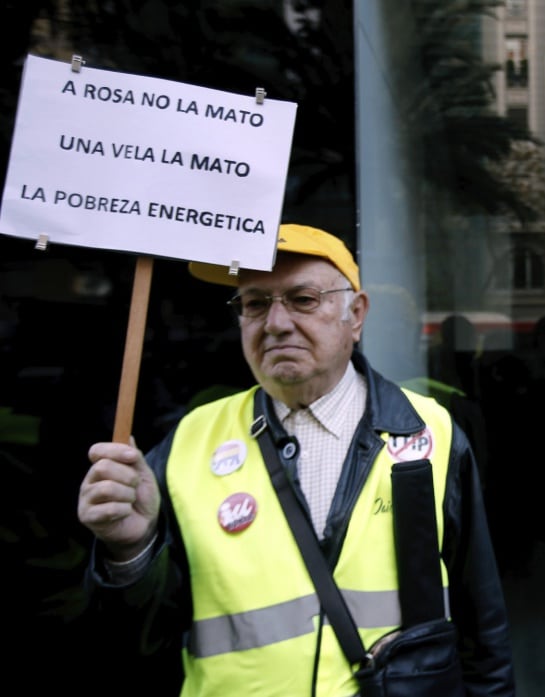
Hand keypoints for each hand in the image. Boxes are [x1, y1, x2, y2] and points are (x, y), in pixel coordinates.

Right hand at [78, 439, 159, 560]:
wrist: (144, 526)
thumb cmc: (141, 499)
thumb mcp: (143, 474)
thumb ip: (135, 457)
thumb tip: (129, 437)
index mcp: (100, 467)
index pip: (96, 451)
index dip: (114, 451)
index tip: (133, 457)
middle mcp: (89, 481)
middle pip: (102, 467)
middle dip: (127, 476)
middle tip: (135, 485)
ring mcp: (86, 499)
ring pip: (107, 488)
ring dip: (127, 495)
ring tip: (130, 501)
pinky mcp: (87, 517)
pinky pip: (109, 508)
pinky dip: (124, 510)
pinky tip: (124, 513)